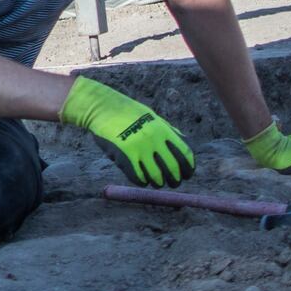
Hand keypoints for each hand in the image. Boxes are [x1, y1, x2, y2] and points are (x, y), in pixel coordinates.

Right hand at [60, 76, 194, 187]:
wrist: (102, 107)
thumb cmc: (128, 112)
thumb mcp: (152, 118)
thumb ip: (168, 132)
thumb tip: (185, 147)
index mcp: (163, 130)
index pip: (185, 154)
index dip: (189, 168)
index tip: (187, 175)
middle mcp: (154, 140)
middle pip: (173, 169)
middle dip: (175, 180)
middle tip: (173, 183)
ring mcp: (139, 148)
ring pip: (156, 177)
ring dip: (158, 182)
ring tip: (155, 181)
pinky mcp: (124, 156)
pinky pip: (138, 177)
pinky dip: (142, 181)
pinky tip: (141, 178)